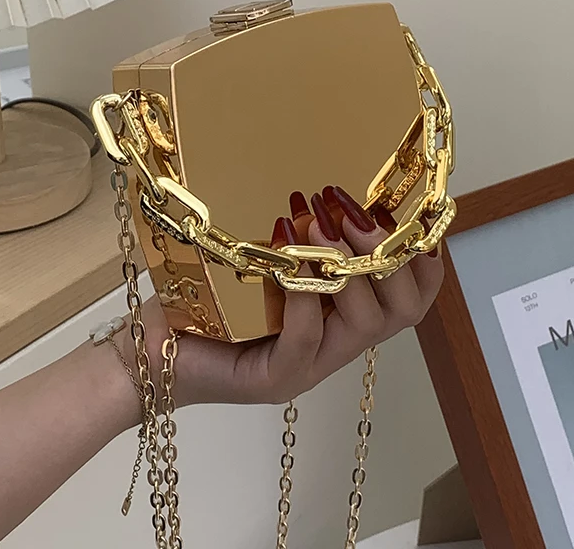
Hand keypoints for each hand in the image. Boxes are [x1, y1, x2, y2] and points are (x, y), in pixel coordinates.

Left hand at [133, 186, 443, 408]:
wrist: (151, 350)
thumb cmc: (206, 299)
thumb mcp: (263, 262)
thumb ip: (299, 241)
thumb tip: (320, 193)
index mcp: (341, 321)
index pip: (411, 300)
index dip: (423, 260)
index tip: (410, 215)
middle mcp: (335, 348)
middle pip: (403, 313)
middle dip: (388, 254)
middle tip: (353, 213)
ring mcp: (308, 369)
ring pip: (366, 326)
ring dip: (349, 265)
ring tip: (320, 223)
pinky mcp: (274, 380)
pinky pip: (307, 339)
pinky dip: (304, 292)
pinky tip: (286, 252)